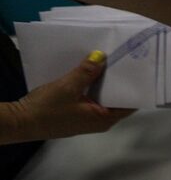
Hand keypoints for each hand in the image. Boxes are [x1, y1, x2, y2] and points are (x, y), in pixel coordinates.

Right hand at [3, 51, 131, 143]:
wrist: (21, 122)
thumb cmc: (47, 109)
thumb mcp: (68, 87)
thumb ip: (86, 72)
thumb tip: (101, 57)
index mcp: (104, 118)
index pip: (129, 104)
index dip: (135, 88)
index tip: (140, 71)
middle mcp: (100, 121)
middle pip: (117, 100)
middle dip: (121, 82)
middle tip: (127, 62)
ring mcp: (88, 119)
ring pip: (103, 98)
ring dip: (105, 83)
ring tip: (111, 63)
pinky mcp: (77, 114)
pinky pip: (92, 99)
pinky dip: (93, 87)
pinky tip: (91, 73)